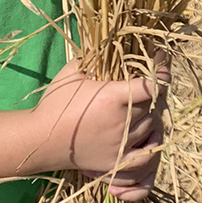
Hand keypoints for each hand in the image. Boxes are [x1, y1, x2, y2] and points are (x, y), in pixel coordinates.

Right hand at [33, 57, 169, 189]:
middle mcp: (121, 121)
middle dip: (151, 93)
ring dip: (149, 115)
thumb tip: (108, 41)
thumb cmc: (55, 103)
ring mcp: (120, 144)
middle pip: (152, 104)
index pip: (152, 85)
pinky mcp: (116, 161)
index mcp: (112, 97)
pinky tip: (148, 135)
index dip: (161, 74)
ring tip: (138, 107)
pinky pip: (146, 156)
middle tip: (143, 86)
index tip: (161, 67)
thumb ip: (93, 56)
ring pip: (151, 126)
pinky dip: (152, 145)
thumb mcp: (72, 72)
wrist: (40, 139)